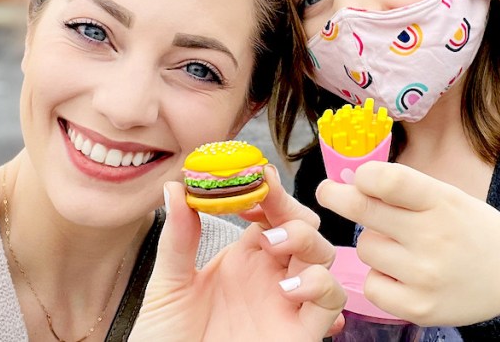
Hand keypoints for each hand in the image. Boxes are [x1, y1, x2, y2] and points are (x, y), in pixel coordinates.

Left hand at [130, 167, 345, 341]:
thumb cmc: (169, 339)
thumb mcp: (169, 284)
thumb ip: (178, 237)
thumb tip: (176, 186)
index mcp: (245, 256)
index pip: (272, 210)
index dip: (270, 189)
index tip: (254, 173)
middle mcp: (273, 275)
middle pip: (305, 227)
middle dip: (292, 209)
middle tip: (266, 204)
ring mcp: (290, 302)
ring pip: (325, 257)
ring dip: (306, 242)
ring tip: (273, 245)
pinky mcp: (301, 332)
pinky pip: (330, 303)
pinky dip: (321, 287)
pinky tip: (290, 289)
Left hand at [316, 161, 499, 326]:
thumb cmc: (474, 233)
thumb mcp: (452, 199)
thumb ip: (407, 191)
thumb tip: (353, 181)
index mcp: (443, 202)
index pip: (388, 180)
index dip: (364, 175)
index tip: (356, 177)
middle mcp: (433, 237)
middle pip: (364, 210)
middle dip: (337, 196)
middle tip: (326, 191)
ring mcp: (424, 275)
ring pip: (364, 247)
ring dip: (373, 243)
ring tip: (403, 247)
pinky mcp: (418, 307)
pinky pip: (371, 284)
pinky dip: (380, 278)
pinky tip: (403, 275)